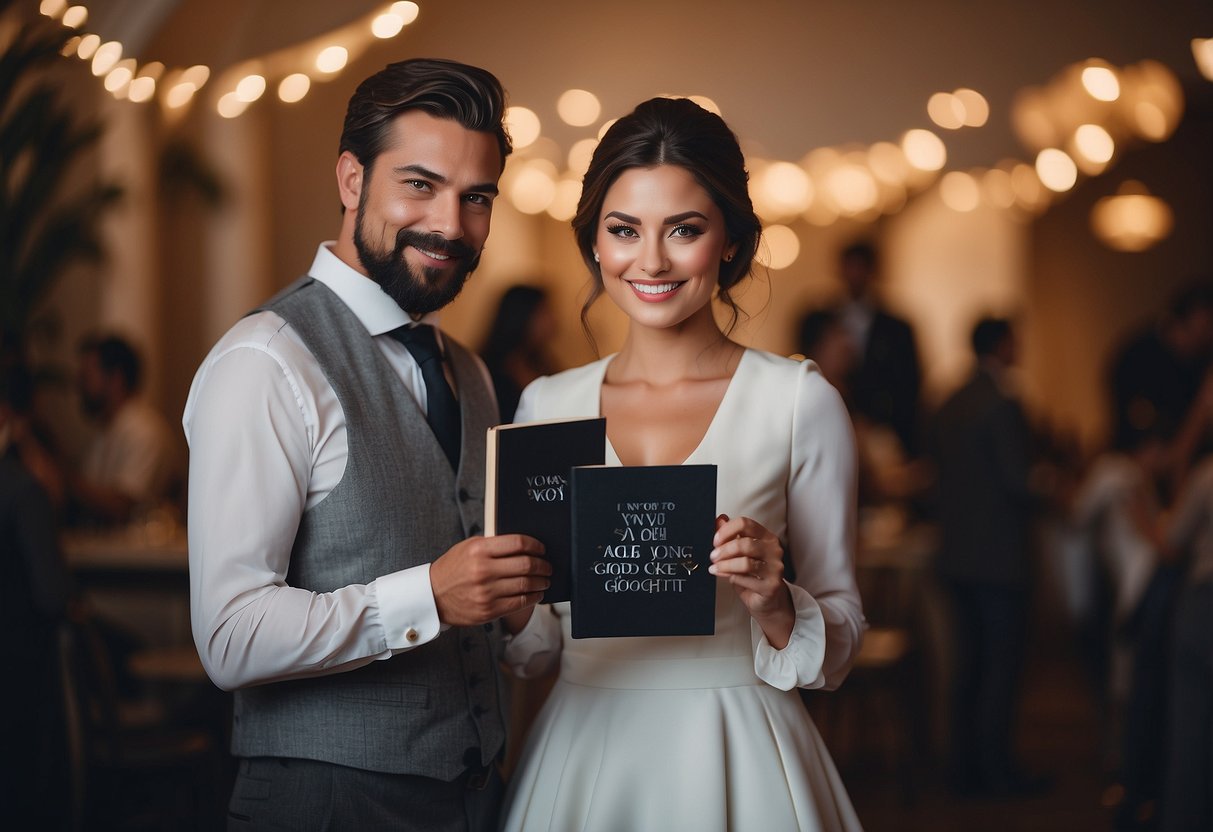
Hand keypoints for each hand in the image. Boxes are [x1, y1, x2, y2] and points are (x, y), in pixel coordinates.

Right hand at [430, 534, 549, 626]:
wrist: (432, 596)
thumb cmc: (453, 568)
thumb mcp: (468, 547)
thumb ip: (494, 545)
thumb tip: (524, 545)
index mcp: (479, 550)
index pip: (518, 543)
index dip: (535, 545)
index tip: (541, 549)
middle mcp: (483, 570)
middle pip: (526, 565)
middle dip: (543, 565)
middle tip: (548, 566)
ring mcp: (486, 592)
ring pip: (526, 584)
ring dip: (541, 582)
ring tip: (545, 579)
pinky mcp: (489, 610)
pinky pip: (520, 602)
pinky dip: (534, 597)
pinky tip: (537, 593)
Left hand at [708, 514, 793, 645]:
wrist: (768, 600)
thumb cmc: (753, 574)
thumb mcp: (740, 553)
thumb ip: (730, 536)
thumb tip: (719, 519)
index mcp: (767, 537)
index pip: (745, 523)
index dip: (726, 530)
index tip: (715, 540)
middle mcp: (774, 550)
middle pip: (744, 543)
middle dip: (723, 550)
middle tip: (713, 556)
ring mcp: (775, 568)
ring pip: (744, 562)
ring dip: (725, 565)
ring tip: (715, 568)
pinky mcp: (771, 585)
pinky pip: (746, 579)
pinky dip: (731, 577)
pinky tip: (726, 577)